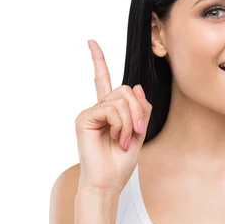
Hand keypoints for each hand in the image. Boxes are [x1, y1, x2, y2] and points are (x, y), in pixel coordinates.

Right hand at [73, 40, 151, 194]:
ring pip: (120, 99)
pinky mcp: (84, 118)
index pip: (103, 79)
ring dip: (130, 121)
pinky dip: (120, 124)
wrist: (108, 181)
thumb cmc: (121, 160)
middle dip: (137, 110)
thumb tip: (135, 86)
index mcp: (109, 109)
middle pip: (125, 89)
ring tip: (123, 139)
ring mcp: (90, 112)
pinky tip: (115, 138)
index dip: (98, 60)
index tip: (91, 41)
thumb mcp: (139, 130)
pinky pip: (110, 108)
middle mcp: (98, 107)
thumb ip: (140, 107)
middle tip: (136, 131)